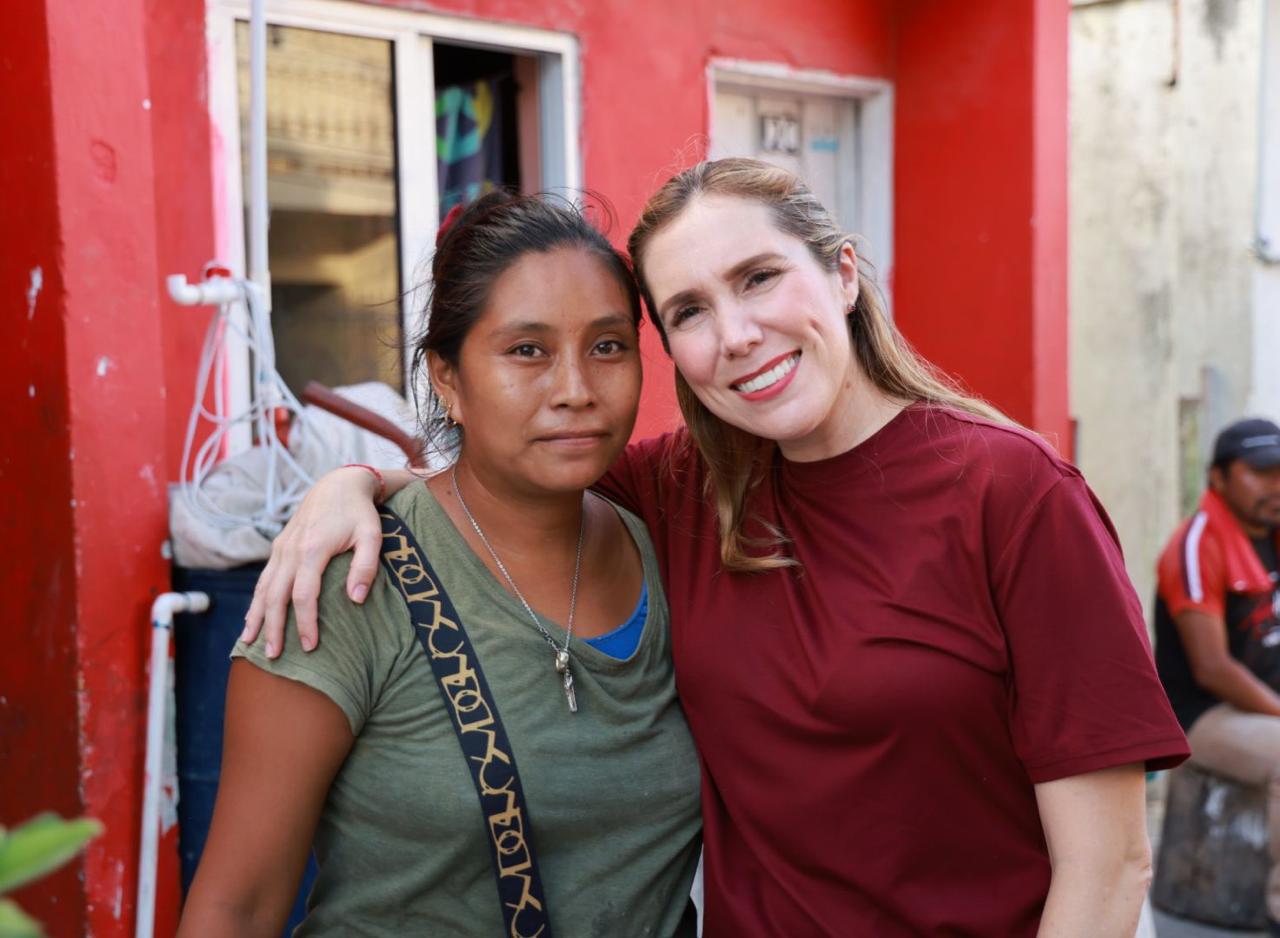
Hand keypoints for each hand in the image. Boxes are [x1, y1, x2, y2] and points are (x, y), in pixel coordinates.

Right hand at [242, 466, 384, 656]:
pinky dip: (255, 601)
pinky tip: (251, 619)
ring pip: (262, 588)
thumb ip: (366, 566)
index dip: (305, 622)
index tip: (310, 646)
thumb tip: (356, 600)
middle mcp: (291, 550)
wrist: (338, 484)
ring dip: (256, 617)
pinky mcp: (278, 548)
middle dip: (273, 628)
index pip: (304, 595)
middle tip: (273, 656)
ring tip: (250, 644)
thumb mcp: (372, 535)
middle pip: (275, 596)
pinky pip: (262, 579)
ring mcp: (281, 549)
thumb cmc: (359, 513)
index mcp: (313, 548)